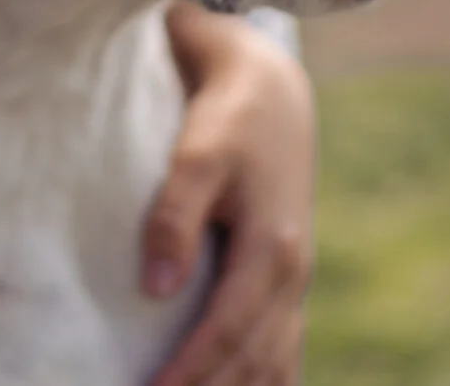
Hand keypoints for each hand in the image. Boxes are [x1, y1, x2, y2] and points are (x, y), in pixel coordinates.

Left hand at [143, 3, 315, 385]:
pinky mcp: (285, 281)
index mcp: (274, 248)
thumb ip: (175, 215)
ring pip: (273, 363)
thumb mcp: (198, 153)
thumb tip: (157, 287)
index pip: (229, 328)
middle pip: (253, 360)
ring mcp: (293, 283)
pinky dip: (263, 380)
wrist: (271, 92)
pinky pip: (281, 350)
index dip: (192, 369)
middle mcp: (292, 275)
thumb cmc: (229, 119)